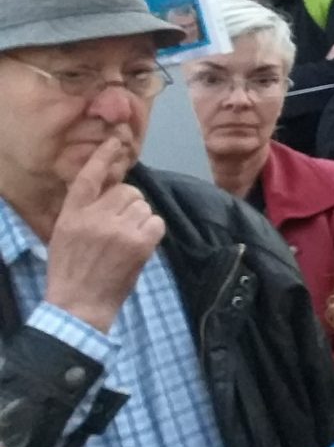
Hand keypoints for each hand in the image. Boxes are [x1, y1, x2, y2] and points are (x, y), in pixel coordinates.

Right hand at [43, 139, 164, 332]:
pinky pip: (156, 223)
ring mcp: (118, 229)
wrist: (78, 304)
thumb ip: (83, 211)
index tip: (115, 141)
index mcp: (72, 214)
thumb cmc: (70, 270)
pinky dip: (152, 233)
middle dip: (129, 205)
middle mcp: (94, 217)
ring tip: (126, 241)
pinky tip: (139, 246)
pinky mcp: (138, 243)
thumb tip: (108, 192)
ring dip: (140, 220)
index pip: (88, 178)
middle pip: (128, 191)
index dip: (103, 158)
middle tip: (120, 227)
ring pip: (144, 207)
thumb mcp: (64, 234)